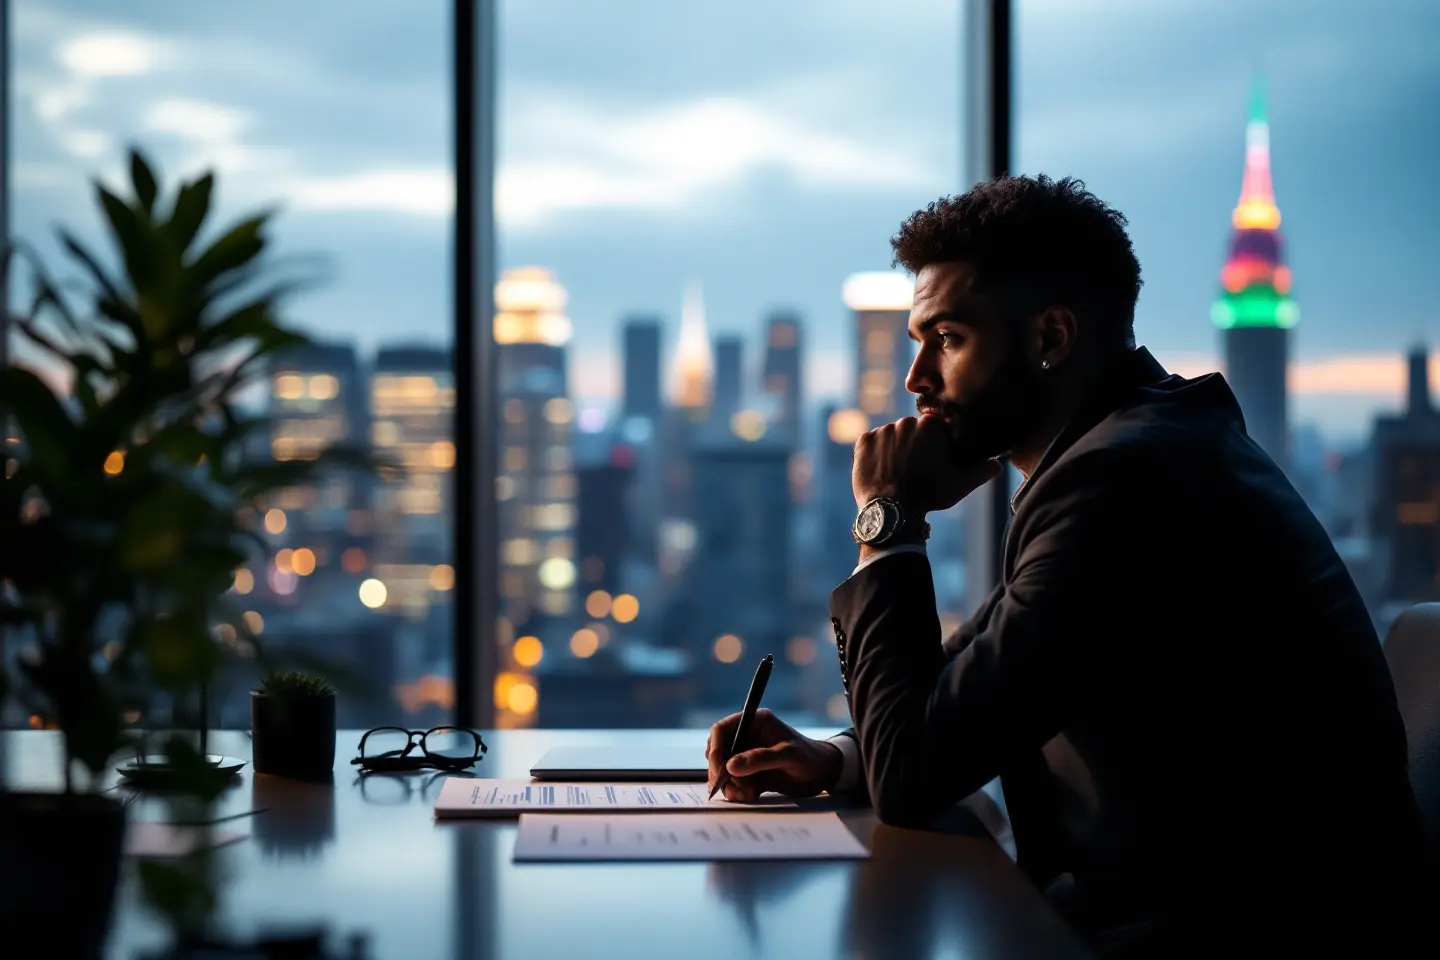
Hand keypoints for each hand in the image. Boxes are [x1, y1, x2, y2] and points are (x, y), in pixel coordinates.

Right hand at [705, 708, 843, 801]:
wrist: (825, 775)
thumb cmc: (810, 758)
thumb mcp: (788, 756)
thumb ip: (760, 759)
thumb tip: (731, 766)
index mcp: (755, 722)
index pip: (721, 730)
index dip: (715, 748)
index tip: (719, 769)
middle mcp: (748, 736)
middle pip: (718, 751)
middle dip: (721, 771)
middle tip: (732, 788)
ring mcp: (748, 755)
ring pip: (724, 769)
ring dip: (729, 784)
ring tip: (746, 794)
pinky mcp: (751, 772)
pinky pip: (734, 782)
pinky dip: (737, 791)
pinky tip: (751, 795)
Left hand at [853, 415, 1001, 511]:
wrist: (892, 512)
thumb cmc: (929, 496)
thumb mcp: (959, 485)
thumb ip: (980, 471)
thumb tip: (997, 465)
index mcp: (931, 426)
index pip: (934, 429)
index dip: (934, 446)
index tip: (932, 463)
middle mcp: (906, 422)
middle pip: (911, 431)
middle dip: (913, 445)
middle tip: (914, 470)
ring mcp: (883, 430)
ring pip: (891, 436)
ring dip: (894, 449)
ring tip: (897, 473)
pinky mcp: (864, 441)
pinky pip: (871, 443)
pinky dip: (875, 454)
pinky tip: (882, 471)